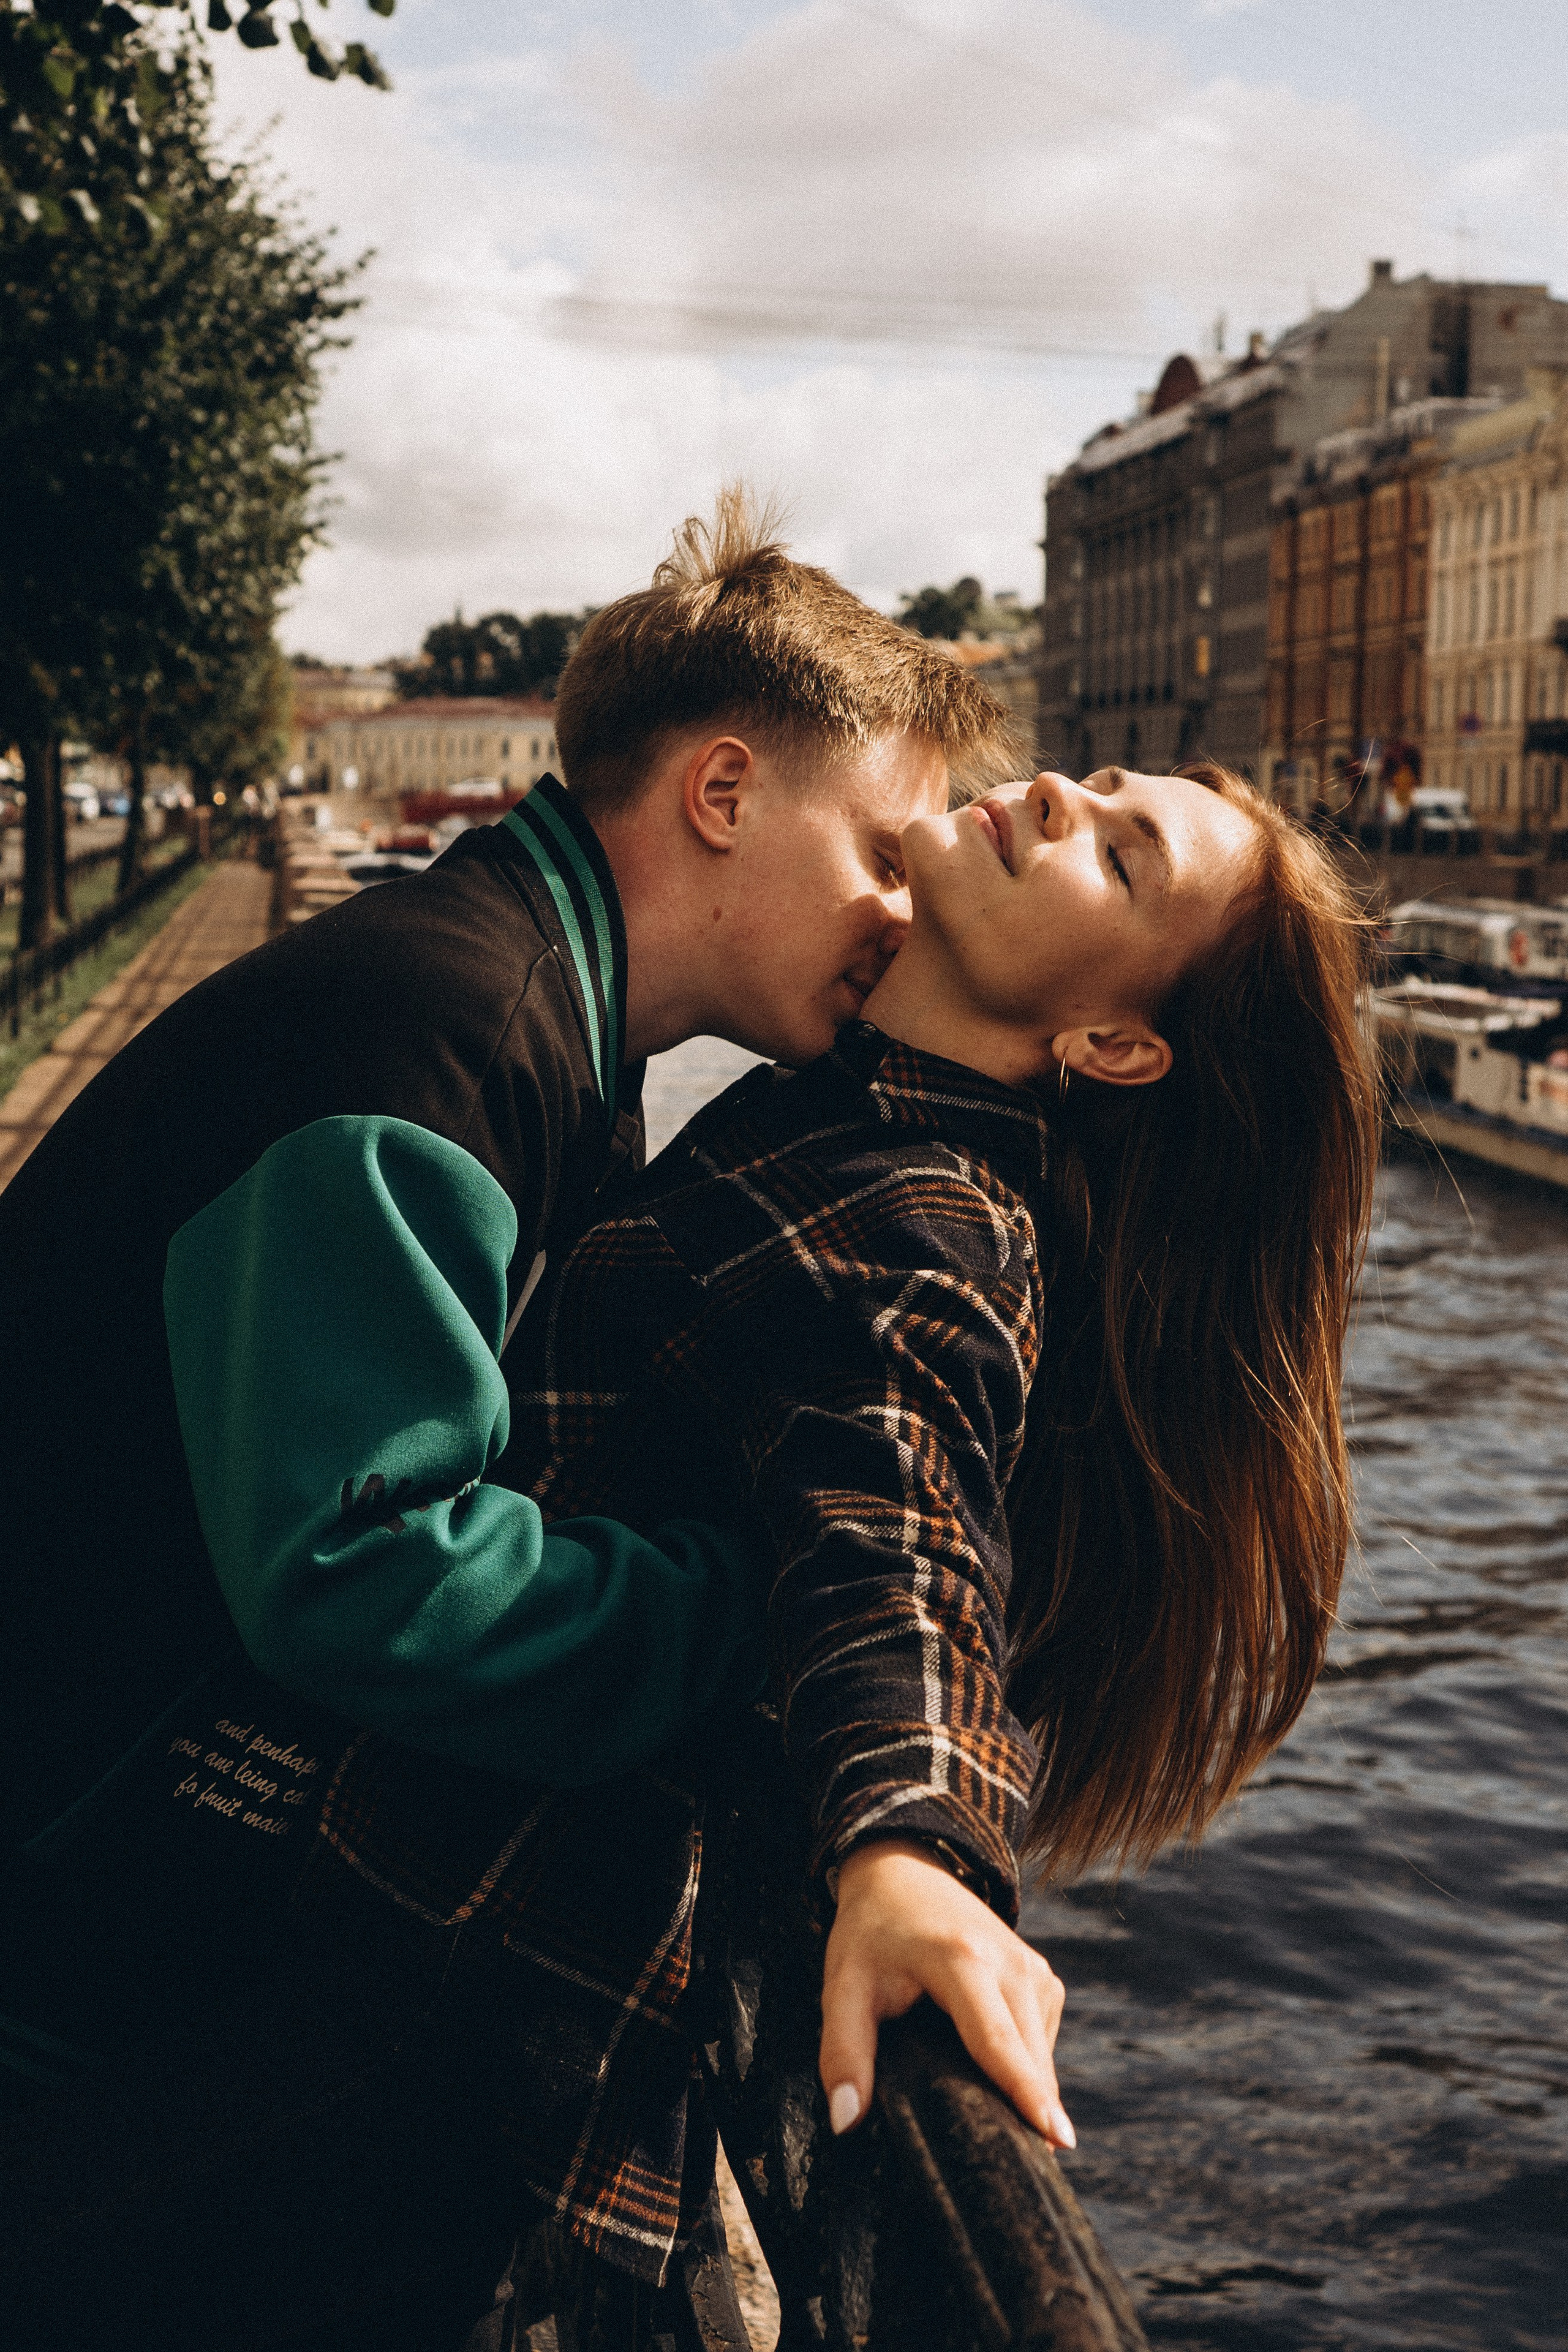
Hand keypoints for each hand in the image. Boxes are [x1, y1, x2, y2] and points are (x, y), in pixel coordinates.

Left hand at [818, 1837, 1073, 2148]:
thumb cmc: (872, 1930)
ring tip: (990, 2116)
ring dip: (1023, 2092)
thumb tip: (846, 2122)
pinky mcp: (1043, 1977)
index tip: (1057, 2140)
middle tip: (1016, 2171)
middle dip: (1028, 2114)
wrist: (906, 1868)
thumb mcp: (842, 1985)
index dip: (1026, 2093)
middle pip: (1029, 2058)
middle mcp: (1010, 1962)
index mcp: (962, 1960)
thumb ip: (842, 2052)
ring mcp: (1034, 1968)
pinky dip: (1024, 2067)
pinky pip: (1041, 2041)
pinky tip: (989, 2069)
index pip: (998, 2039)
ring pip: (1041, 2055)